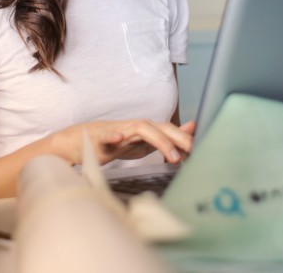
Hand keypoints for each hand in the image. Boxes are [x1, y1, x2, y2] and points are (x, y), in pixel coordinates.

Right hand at [52, 119, 195, 166]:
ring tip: (173, 156)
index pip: (169, 131)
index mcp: (145, 130)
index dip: (185, 138)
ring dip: (158, 140)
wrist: (80, 142)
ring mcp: (117, 131)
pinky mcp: (99, 138)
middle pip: (160, 127)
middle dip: (178, 138)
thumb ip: (165, 138)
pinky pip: (106, 136)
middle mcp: (134, 127)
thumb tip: (192, 129)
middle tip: (194, 151)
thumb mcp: (143, 142)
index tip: (202, 150)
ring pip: (140, 129)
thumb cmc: (114, 142)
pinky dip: (113, 136)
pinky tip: (120, 139)